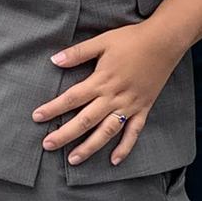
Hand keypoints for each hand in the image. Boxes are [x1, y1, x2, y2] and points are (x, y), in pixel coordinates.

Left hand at [31, 21, 183, 165]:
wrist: (164, 42)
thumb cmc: (132, 39)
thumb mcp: (102, 41)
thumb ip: (78, 53)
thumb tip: (54, 60)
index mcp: (101, 80)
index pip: (72, 98)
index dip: (53, 108)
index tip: (37, 117)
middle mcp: (114, 97)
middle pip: (85, 120)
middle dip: (65, 134)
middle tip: (47, 145)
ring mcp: (130, 106)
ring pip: (107, 131)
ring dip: (90, 147)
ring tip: (73, 159)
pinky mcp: (143, 108)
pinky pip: (134, 132)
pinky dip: (125, 147)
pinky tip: (114, 160)